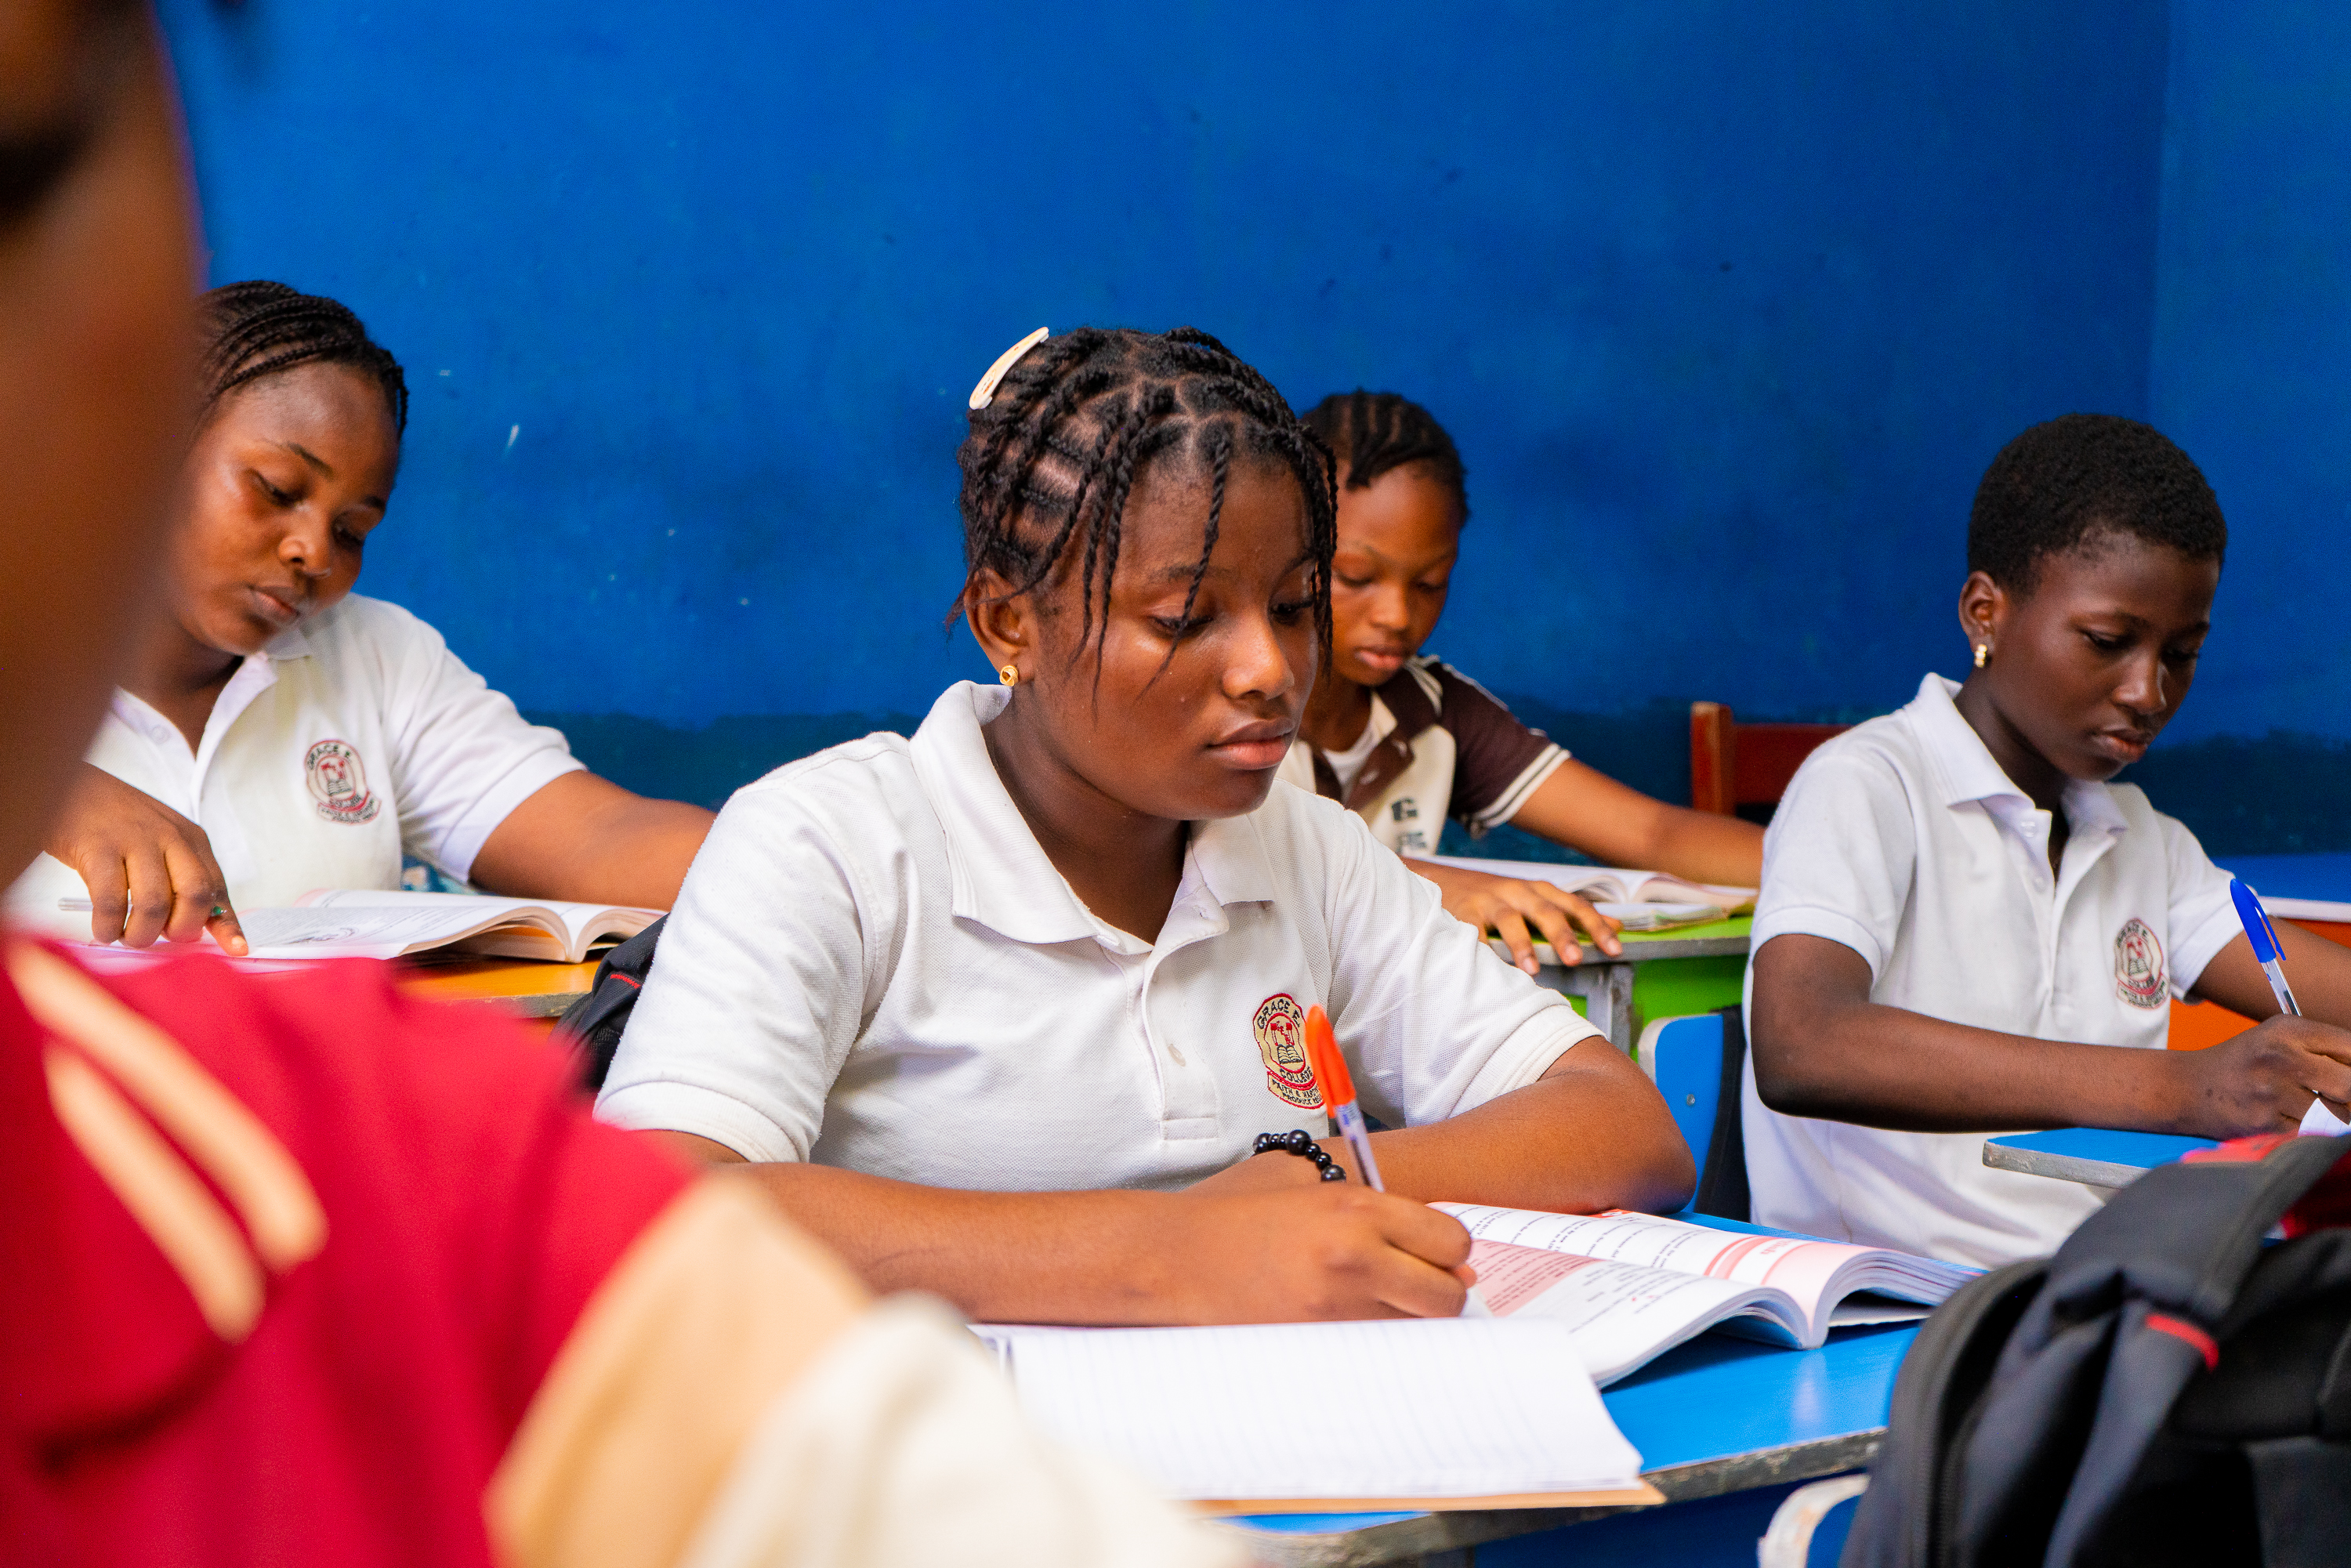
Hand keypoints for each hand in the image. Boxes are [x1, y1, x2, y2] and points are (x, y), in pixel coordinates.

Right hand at [41, 763, 246, 953]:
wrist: (68, 785)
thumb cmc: (116, 823)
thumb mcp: (161, 842)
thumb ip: (182, 877)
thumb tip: (199, 927)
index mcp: (192, 840)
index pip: (217, 887)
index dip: (226, 923)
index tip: (237, 950)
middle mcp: (170, 837)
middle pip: (195, 895)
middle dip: (181, 929)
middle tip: (161, 937)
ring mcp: (134, 841)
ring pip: (154, 903)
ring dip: (141, 933)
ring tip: (126, 935)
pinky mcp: (97, 848)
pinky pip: (111, 900)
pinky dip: (109, 925)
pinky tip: (104, 929)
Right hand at [1163, 1168, 1475, 1321]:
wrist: (1179, 1259)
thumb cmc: (1243, 1218)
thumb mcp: (1311, 1190)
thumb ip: (1381, 1210)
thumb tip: (1450, 1257)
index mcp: (1357, 1207)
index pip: (1451, 1240)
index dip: (1449, 1250)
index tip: (1431, 1253)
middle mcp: (1355, 1254)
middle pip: (1448, 1294)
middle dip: (1441, 1292)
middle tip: (1415, 1285)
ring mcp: (1337, 1305)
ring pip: (1416, 1329)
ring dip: (1409, 1319)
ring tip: (1374, 1302)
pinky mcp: (1316, 1341)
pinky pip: (1377, 1350)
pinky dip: (1375, 1339)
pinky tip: (1349, 1321)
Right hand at [1406, 859, 1621, 970]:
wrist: (1445, 881)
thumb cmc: (1500, 898)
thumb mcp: (1537, 900)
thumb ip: (1574, 914)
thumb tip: (1618, 926)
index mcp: (1540, 891)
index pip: (1575, 905)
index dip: (1596, 926)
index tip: (1615, 949)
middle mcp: (1518, 892)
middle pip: (1545, 911)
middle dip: (1562, 935)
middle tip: (1576, 959)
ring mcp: (1489, 901)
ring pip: (1509, 920)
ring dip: (1522, 945)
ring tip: (1531, 970)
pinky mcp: (1463, 913)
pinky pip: (1473, 932)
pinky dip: (1480, 948)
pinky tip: (1488, 966)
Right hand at [2170, 1015, 2350, 1135]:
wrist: (2188, 1087)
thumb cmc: (2246, 1063)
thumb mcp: (2278, 1038)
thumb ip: (2323, 1048)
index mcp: (2287, 1030)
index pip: (2350, 1047)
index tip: (2347, 1073)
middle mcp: (2280, 1057)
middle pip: (2349, 1084)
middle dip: (2349, 1096)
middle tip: (2336, 1097)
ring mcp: (2271, 1092)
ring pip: (2335, 1116)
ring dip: (2332, 1118)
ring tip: (2311, 1108)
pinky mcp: (2265, 1123)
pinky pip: (2311, 1133)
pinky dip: (2308, 1131)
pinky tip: (2290, 1119)